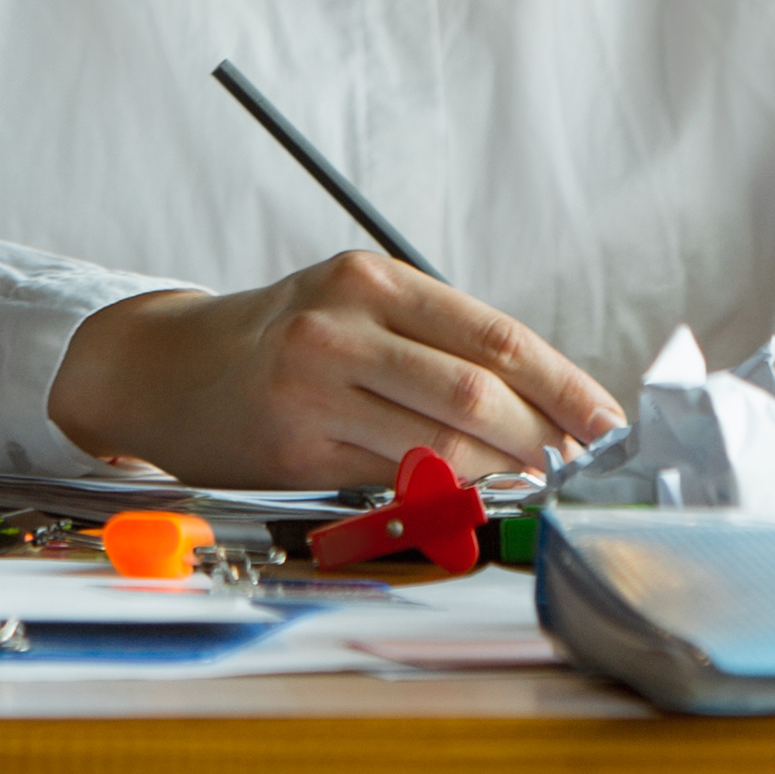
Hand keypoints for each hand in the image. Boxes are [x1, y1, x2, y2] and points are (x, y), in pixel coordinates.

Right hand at [47, 254, 621, 489]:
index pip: (493, 333)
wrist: (168, 368)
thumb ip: (431, 345)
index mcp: (371, 279)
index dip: (562, 383)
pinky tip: (467, 494)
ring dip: (503, 471)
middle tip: (578, 466)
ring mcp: (315, 380)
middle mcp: (344, 320)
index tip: (607, 421)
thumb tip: (539, 408)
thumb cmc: (277, 342)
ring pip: (442, 439)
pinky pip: (394, 474)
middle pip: (477, 389)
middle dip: (544, 436)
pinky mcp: (295, 439)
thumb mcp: (351, 312)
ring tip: (532, 483)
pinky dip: (445, 490)